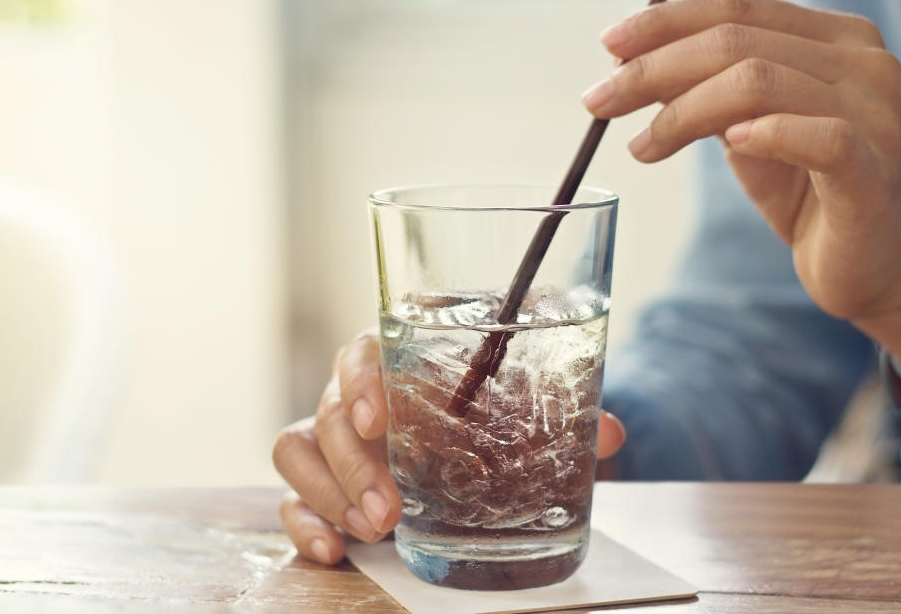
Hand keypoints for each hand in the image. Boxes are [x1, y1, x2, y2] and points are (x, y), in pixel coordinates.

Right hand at [273, 329, 627, 564]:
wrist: (467, 436)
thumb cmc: (486, 411)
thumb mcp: (524, 409)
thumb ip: (560, 413)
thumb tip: (609, 430)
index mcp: (396, 359)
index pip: (361, 350)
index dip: (362, 379)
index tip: (379, 418)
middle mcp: (355, 394)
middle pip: (327, 410)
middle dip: (353, 463)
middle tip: (391, 508)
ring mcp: (333, 438)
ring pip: (296, 448)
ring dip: (329, 492)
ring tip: (373, 532)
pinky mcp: (321, 480)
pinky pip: (291, 495)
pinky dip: (304, 522)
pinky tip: (332, 550)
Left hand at [582, 0, 900, 375]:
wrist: (870, 263)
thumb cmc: (807, 193)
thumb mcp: (745, 133)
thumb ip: (705, 96)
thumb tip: (631, 70)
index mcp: (831, 40)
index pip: (737, 10)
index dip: (666, 23)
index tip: (608, 45)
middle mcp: (860, 62)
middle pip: (735, 42)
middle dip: (652, 69)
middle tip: (597, 100)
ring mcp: (873, 111)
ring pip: (759, 82)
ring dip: (681, 113)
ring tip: (642, 146)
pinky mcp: (872, 169)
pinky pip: (819, 137)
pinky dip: (766, 135)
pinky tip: (729, 143)